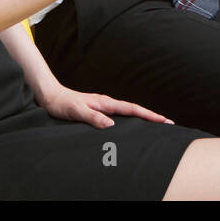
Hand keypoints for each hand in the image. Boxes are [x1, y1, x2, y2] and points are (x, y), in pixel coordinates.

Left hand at [37, 83, 172, 127]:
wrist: (51, 95)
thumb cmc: (62, 104)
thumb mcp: (76, 112)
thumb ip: (93, 117)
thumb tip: (111, 124)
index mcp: (105, 103)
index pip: (132, 109)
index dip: (148, 115)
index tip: (164, 120)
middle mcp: (107, 103)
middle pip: (134, 109)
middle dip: (151, 116)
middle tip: (168, 123)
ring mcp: (104, 105)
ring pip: (128, 111)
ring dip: (142, 117)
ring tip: (156, 124)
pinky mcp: (99, 109)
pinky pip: (120, 114)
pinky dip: (131, 118)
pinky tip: (131, 124)